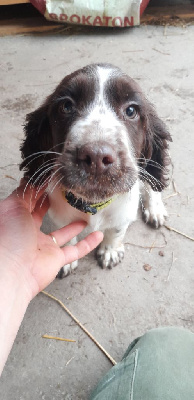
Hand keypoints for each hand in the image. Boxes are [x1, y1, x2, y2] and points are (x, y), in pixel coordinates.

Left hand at [0, 183, 102, 299]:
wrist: (12, 271)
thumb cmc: (9, 237)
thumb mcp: (13, 207)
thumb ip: (24, 192)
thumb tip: (30, 177)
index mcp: (17, 219)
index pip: (29, 200)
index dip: (39, 188)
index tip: (53, 177)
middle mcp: (29, 232)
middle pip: (44, 215)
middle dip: (54, 204)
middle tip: (69, 191)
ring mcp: (43, 246)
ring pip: (62, 234)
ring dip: (74, 225)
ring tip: (83, 212)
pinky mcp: (56, 259)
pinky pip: (75, 251)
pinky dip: (88, 244)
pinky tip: (98, 235)